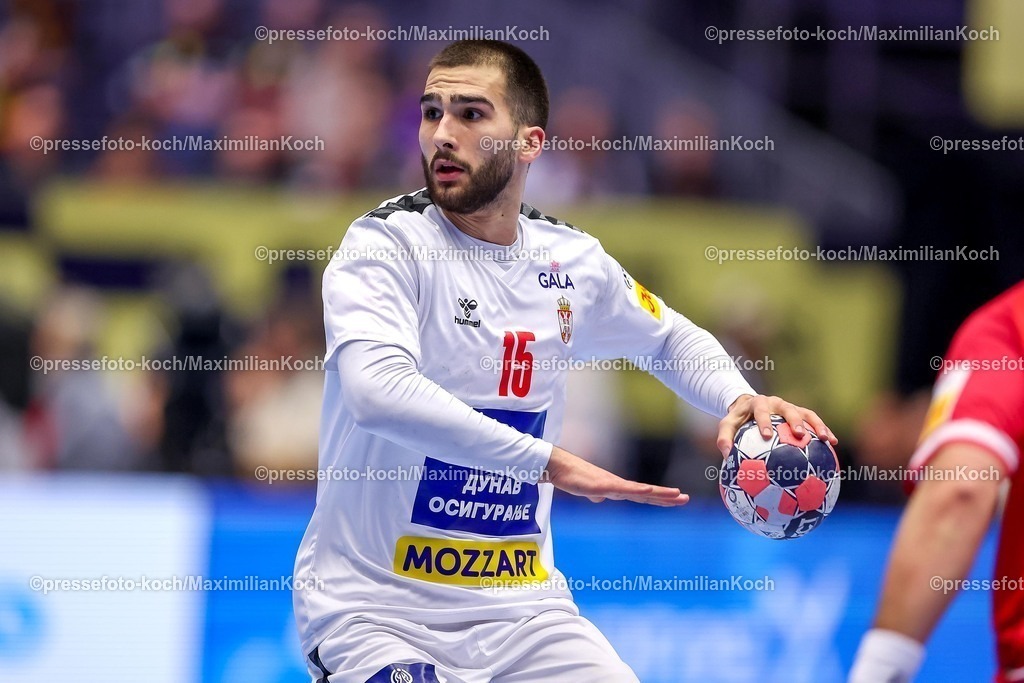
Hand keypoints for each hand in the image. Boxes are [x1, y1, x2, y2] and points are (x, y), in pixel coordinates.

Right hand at [544, 446, 688, 506]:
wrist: (559, 468)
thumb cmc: (573, 477)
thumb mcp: (588, 491)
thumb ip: (596, 494)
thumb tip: (599, 499)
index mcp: (617, 488)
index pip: (643, 495)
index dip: (659, 498)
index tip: (676, 500)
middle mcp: (619, 485)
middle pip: (647, 493)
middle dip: (667, 496)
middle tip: (686, 498)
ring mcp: (612, 484)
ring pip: (640, 491)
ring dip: (659, 493)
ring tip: (676, 495)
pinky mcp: (603, 485)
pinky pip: (623, 489)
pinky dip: (637, 490)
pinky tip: (649, 491)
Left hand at [716, 394, 837, 456]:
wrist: (749, 406)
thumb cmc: (738, 419)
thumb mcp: (727, 425)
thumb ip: (724, 438)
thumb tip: (726, 456)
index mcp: (758, 403)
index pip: (761, 410)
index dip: (764, 421)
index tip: (767, 435)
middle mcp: (776, 403)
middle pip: (788, 409)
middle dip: (795, 421)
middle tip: (799, 435)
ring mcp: (790, 407)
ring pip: (806, 413)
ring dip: (817, 425)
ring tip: (827, 439)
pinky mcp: (800, 413)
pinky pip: (814, 421)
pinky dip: (824, 430)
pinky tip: (833, 444)